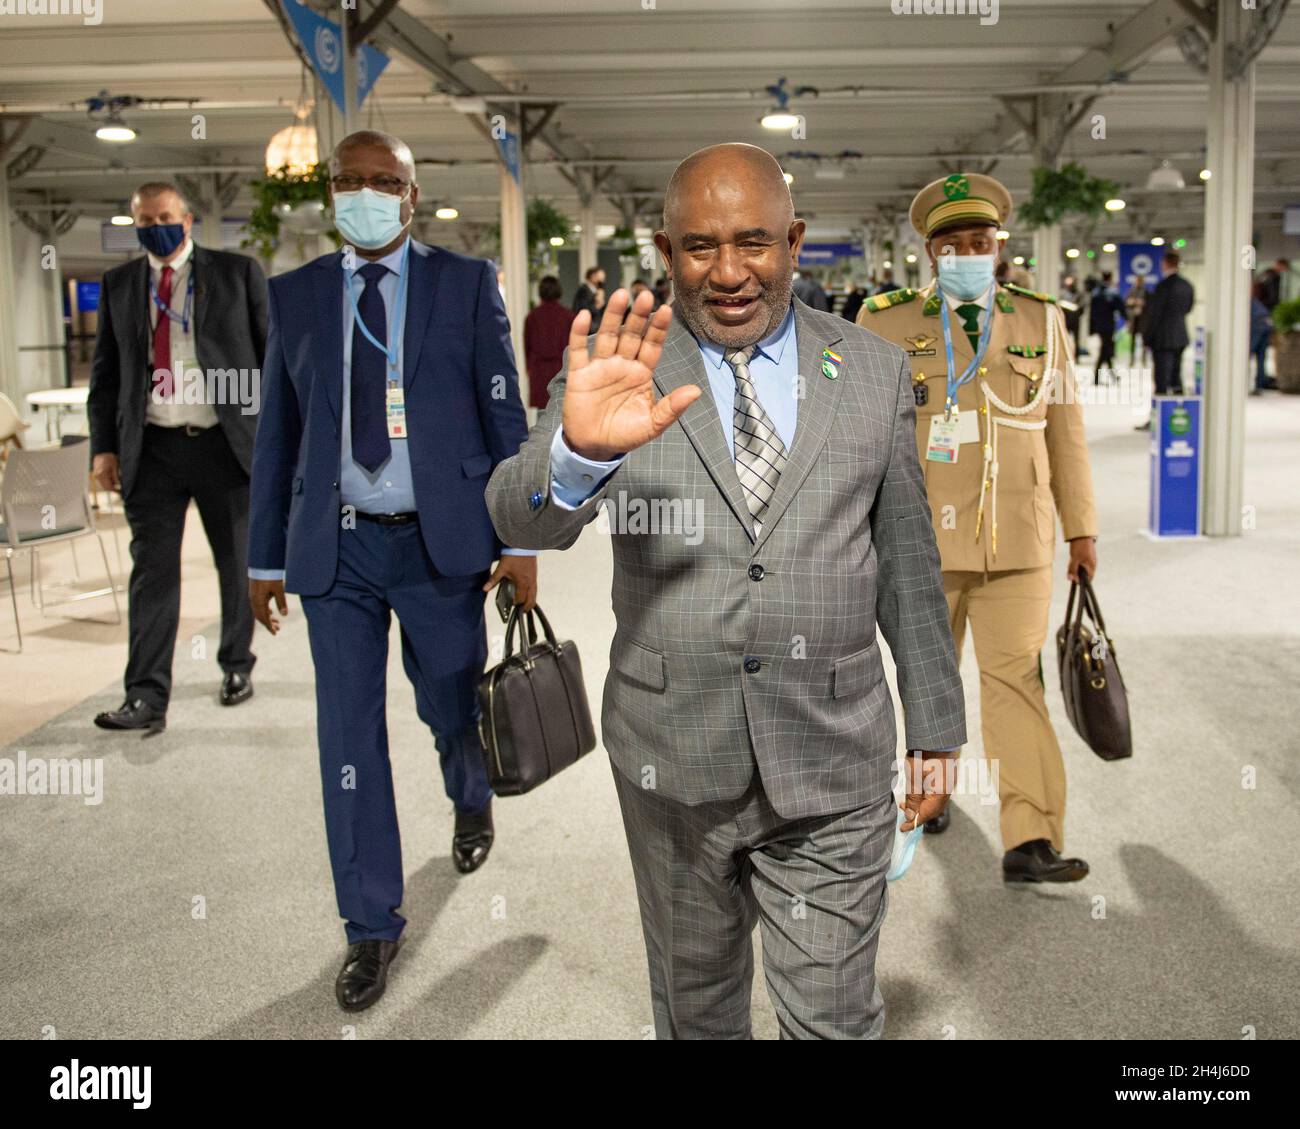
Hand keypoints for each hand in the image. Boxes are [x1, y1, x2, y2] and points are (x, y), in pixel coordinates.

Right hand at [92, 453, 119, 491]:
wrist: (102, 452)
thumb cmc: (109, 458)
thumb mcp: (115, 466)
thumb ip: (116, 476)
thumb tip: (118, 485)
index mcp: (102, 474)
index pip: (108, 487)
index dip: (115, 490)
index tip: (121, 492)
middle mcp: (98, 476)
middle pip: (106, 487)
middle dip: (113, 489)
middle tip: (121, 490)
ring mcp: (96, 476)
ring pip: (104, 485)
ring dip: (111, 485)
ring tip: (118, 484)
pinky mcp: (97, 475)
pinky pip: (103, 481)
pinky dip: (108, 482)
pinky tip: (113, 480)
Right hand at [249, 578, 287, 634]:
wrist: (262, 563)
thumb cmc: (271, 576)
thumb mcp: (279, 589)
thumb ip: (281, 602)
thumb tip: (284, 615)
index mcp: (258, 600)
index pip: (263, 617)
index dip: (269, 626)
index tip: (275, 633)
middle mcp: (253, 600)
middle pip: (260, 616)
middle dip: (268, 624)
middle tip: (277, 630)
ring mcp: (254, 596)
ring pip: (259, 611)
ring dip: (267, 617)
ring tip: (276, 623)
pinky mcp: (255, 592)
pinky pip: (259, 605)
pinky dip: (265, 610)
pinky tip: (271, 613)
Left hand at [484, 555, 537, 611]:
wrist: (523, 545)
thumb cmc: (514, 555)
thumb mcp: (501, 568)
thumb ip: (493, 580)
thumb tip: (485, 588)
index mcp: (522, 583)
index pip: (520, 599)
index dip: (516, 603)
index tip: (512, 605)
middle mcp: (530, 582)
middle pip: (531, 600)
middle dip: (527, 607)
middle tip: (522, 611)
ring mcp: (534, 578)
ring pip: (535, 594)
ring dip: (530, 600)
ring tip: (526, 605)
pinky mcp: (535, 574)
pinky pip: (535, 587)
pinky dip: (532, 593)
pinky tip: (528, 592)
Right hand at [561, 288, 700, 461]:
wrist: (594, 447)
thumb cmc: (625, 435)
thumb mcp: (653, 424)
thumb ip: (672, 408)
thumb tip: (696, 391)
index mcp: (642, 374)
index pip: (652, 345)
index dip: (658, 328)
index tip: (666, 309)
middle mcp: (622, 365)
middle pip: (631, 334)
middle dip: (638, 315)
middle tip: (644, 294)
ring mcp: (600, 367)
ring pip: (608, 336)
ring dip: (613, 316)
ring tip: (621, 295)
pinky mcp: (580, 374)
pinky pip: (579, 350)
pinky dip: (580, 333)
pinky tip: (585, 316)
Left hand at [900, 751, 957, 831]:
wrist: (937, 734)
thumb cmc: (924, 754)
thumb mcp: (913, 776)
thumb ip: (912, 797)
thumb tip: (910, 815)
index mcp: (940, 793)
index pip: (926, 814)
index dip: (914, 822)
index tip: (902, 828)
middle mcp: (947, 790)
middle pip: (932, 809)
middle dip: (917, 813)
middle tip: (902, 813)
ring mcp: (948, 783)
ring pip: (934, 801)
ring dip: (920, 804)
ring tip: (905, 802)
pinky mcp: (947, 776)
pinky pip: (936, 792)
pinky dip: (925, 796)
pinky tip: (916, 791)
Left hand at [1067, 536, 1097, 581]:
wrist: (1082, 534)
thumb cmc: (1080, 547)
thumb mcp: (1074, 559)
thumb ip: (1073, 570)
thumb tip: (1071, 579)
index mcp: (1091, 566)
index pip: (1088, 579)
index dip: (1081, 580)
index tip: (1074, 578)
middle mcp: (1092, 564)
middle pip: (1084, 574)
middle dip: (1076, 573)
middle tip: (1071, 568)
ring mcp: (1090, 560)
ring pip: (1081, 568)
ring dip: (1075, 567)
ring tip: (1072, 559)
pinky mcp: (1087, 556)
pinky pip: (1081, 563)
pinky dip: (1076, 562)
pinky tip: (1073, 557)